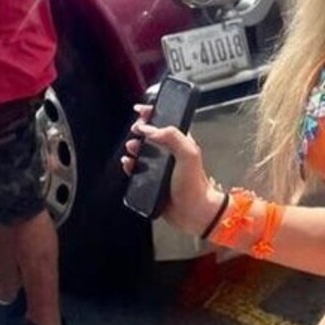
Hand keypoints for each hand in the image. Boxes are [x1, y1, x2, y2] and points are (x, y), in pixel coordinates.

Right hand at [121, 105, 224, 233]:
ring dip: (134, 147)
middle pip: (151, 135)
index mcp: (181, 143)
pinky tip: (128, 164)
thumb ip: (172, 137)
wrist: (193, 213)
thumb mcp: (188, 155)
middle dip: (140, 130)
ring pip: (142, 151)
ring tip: (131, 148)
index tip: (141, 110)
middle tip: (135, 131)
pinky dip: (130, 165)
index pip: (166, 122)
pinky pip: (137, 169)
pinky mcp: (153, 180)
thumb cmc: (195, 186)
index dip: (153, 114)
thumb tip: (151, 129)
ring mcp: (161, 167)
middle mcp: (171, 153)